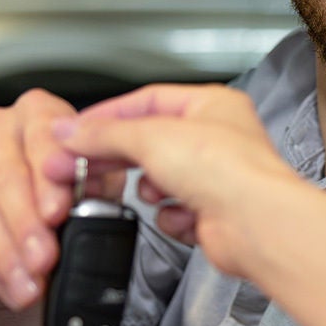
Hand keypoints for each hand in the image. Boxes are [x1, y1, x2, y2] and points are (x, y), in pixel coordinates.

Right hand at [0, 88, 79, 309]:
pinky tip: (9, 285)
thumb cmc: (73, 186)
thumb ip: (96, 182)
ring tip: (30, 285)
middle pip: (6, 174)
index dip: (49, 179)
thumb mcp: (98, 180)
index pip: (42, 136)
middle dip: (25, 224)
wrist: (34, 211)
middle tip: (44, 259)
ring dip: (6, 254)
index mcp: (39, 110)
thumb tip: (91, 198)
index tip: (57, 214)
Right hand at [46, 84, 305, 277]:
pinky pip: (173, 212)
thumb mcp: (151, 137)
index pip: (147, 101)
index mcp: (210, 105)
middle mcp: (216, 138)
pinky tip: (182, 215)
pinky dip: (172, 216)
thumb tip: (71, 130)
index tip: (75, 130)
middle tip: (80, 164)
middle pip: (149, 142)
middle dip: (118, 156)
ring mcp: (215, 177)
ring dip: (152, 189)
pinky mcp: (212, 214)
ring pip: (160, 180)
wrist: (254, 225)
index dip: (108, 114)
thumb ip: (105, 133)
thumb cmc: (227, 170)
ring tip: (155, 191)